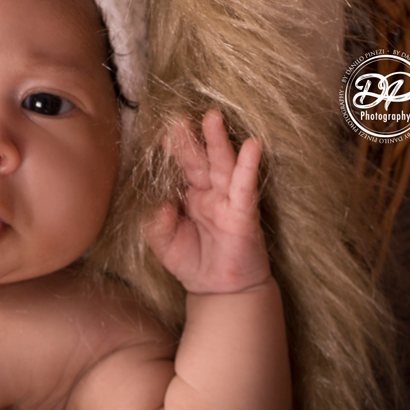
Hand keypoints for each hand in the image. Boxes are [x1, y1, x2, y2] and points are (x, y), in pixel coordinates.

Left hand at [144, 109, 271, 294]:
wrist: (220, 292)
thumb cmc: (192, 263)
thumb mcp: (163, 245)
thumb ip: (157, 225)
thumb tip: (162, 206)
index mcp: (189, 195)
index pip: (180, 167)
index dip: (174, 151)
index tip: (164, 134)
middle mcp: (209, 193)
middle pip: (200, 159)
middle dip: (192, 138)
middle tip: (180, 117)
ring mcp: (227, 201)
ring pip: (223, 166)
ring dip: (219, 141)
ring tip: (212, 118)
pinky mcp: (244, 213)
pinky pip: (246, 187)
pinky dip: (249, 166)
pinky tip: (252, 145)